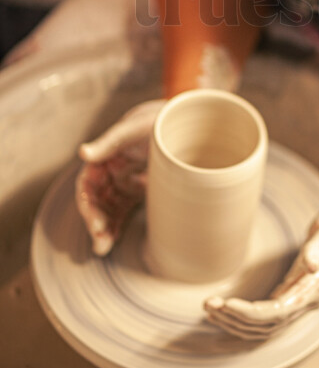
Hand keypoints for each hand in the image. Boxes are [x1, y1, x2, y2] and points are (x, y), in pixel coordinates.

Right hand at [75, 99, 163, 254]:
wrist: (185, 120)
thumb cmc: (159, 120)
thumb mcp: (137, 127)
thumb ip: (111, 140)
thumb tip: (82, 152)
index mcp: (107, 155)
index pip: (89, 184)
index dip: (89, 205)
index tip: (96, 224)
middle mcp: (112, 169)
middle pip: (96, 201)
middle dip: (95, 221)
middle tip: (101, 241)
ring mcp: (125, 181)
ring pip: (107, 209)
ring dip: (103, 228)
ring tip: (103, 248)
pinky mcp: (137, 189)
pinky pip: (122, 211)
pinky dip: (116, 226)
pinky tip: (111, 242)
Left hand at [204, 206, 318, 339]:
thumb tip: (312, 265)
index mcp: (314, 291)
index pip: (277, 313)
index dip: (249, 313)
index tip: (226, 304)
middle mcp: (306, 304)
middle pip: (266, 326)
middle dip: (235, 319)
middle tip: (208, 304)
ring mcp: (298, 305)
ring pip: (263, 328)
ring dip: (234, 322)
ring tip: (209, 308)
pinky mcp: (290, 299)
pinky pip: (264, 320)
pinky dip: (242, 321)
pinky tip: (224, 314)